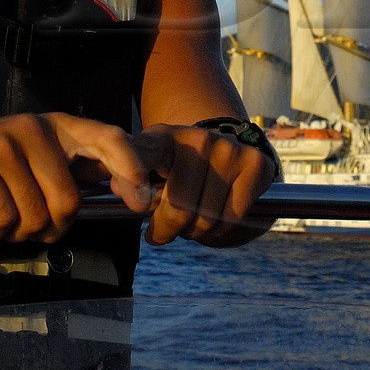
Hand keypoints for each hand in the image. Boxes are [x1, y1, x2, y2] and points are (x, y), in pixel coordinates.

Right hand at [0, 112, 156, 242]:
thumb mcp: (40, 161)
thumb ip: (77, 173)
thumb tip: (133, 196)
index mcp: (59, 126)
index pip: (108, 138)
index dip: (131, 169)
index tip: (140, 201)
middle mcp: (33, 128)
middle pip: (68, 201)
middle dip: (49, 227)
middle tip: (27, 224)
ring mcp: (1, 142)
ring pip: (32, 215)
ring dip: (15, 231)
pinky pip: (0, 218)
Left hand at [133, 123, 276, 246]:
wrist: (224, 158)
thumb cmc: (176, 173)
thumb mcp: (149, 172)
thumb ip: (127, 181)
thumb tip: (115, 186)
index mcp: (161, 137)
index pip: (142, 156)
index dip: (134, 180)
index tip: (138, 206)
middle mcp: (197, 138)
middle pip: (179, 208)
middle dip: (167, 230)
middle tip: (162, 232)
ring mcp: (228, 149)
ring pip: (207, 219)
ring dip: (195, 231)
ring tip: (190, 221)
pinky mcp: (254, 163)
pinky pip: (233, 217)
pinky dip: (221, 229)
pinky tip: (215, 217)